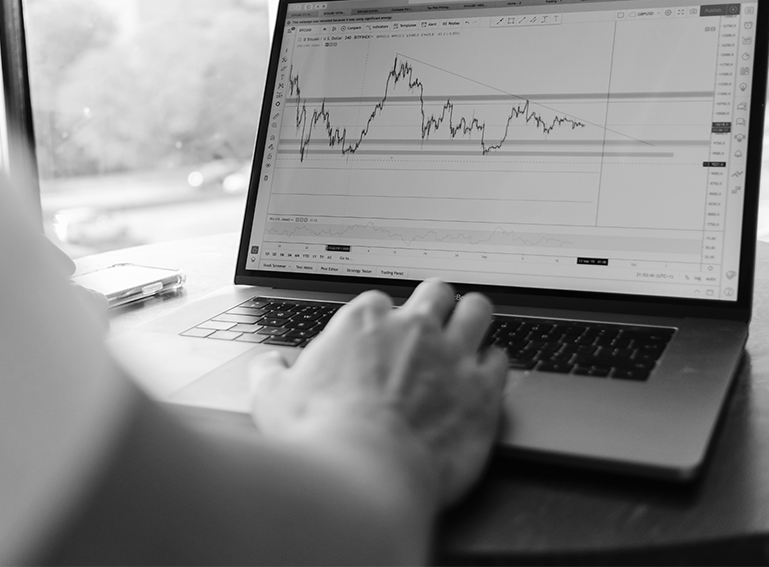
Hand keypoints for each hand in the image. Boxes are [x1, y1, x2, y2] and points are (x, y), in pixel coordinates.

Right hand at [248, 280, 507, 509]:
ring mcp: (452, 355)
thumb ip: (270, 373)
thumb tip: (267, 366)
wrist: (364, 476)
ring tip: (469, 330)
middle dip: (434, 304)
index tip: (377, 338)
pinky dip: (493, 365)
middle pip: (435, 292)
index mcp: (363, 322)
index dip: (379, 321)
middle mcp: (413, 328)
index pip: (378, 301)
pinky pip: (501, 359)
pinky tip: (486, 377)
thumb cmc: (319, 438)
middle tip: (430, 324)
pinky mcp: (482, 390)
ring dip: (472, 319)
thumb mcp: (273, 399)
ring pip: (477, 310)